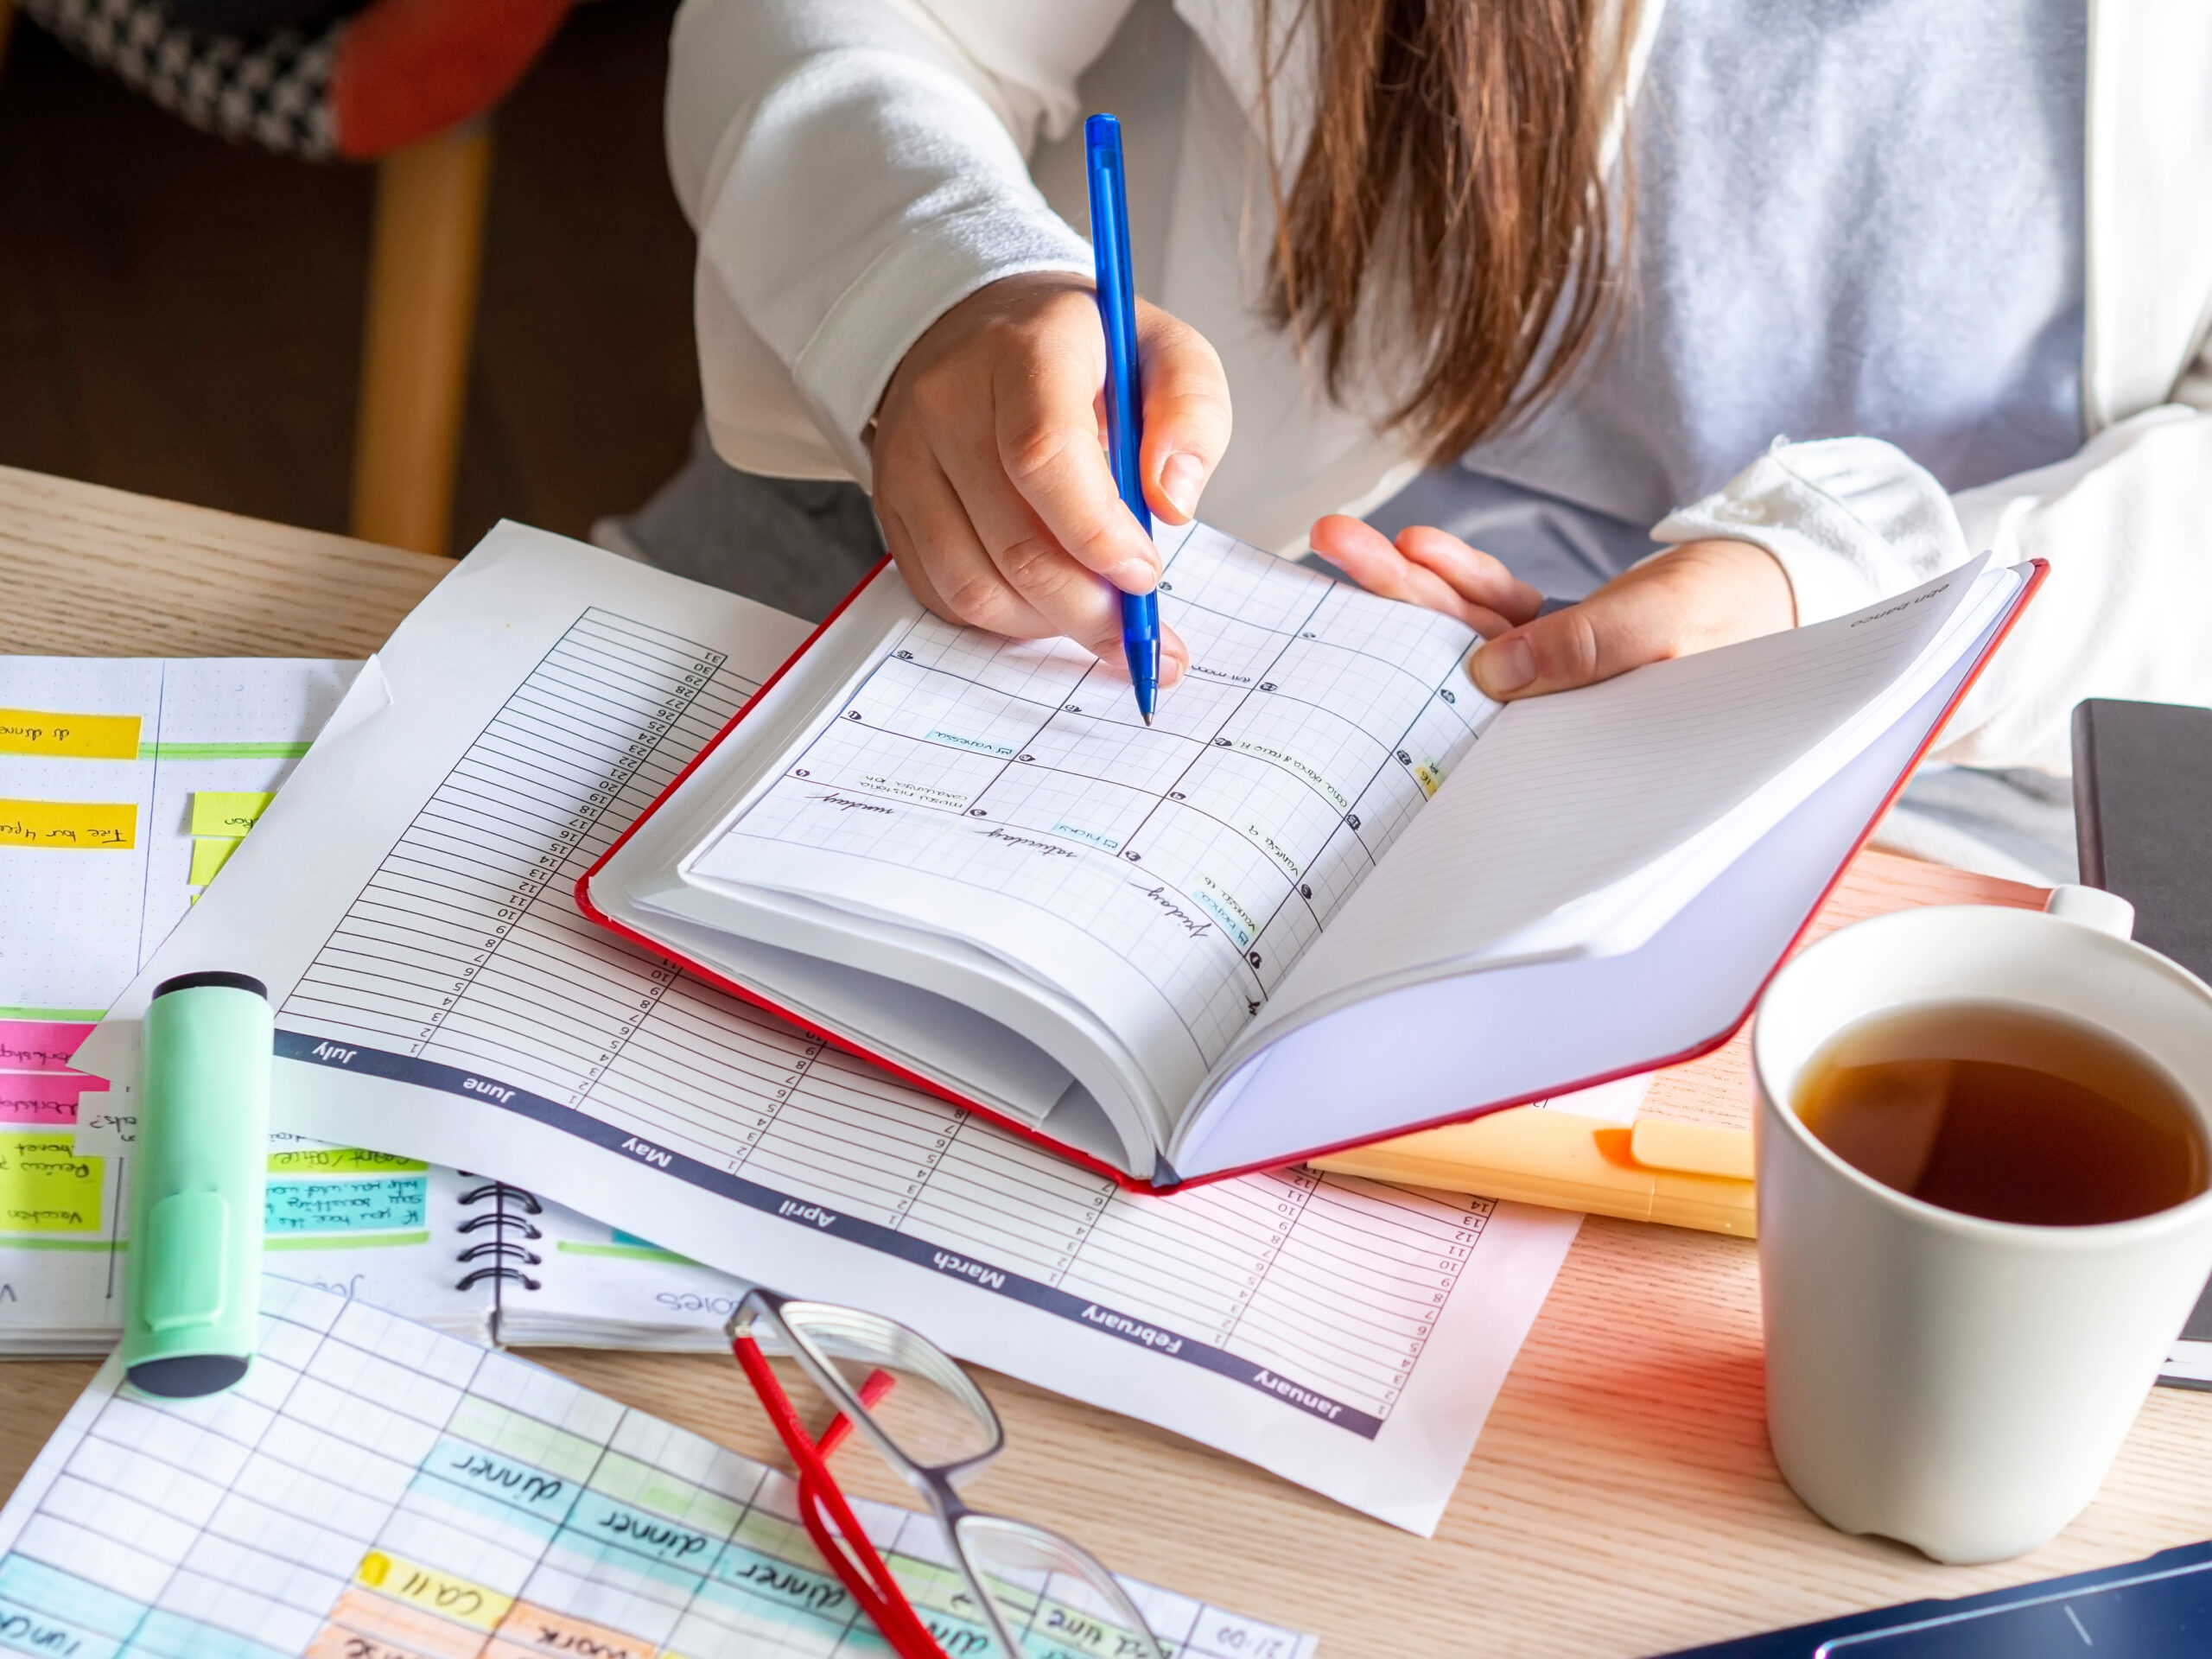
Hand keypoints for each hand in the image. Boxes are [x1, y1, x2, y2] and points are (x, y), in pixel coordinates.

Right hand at [871, 273, 1232, 683]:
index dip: (1097, 534)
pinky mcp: (893, 506)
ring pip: (976, 585)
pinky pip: (945, 595)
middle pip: (1015, 543)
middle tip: (1138, 632)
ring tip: (1096, 612)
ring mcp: (908, 459)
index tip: (1145, 573)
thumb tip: (1171, 503)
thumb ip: (1190, 416)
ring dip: (1049, 623)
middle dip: (1089, 608)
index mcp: (1023, 353)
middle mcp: (948, 403)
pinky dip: (1006, 618)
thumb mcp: (1164, 353)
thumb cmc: (1087, 353)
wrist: (986, 331)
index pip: (1044, 457)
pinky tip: (1047, 600)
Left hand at [1307, 517, 1795, 698]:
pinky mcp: (1565, 641)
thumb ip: (1582, 649)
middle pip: (1451, 664)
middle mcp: (1556, 718)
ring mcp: (1557, 678)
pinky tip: (1422, 547)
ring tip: (1347, 539)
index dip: (1404, 678)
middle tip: (1328, 553)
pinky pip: (1502, 608)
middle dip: (1388, 604)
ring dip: (1412, 582)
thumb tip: (1490, 673)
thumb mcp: (1664, 625)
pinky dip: (1466, 577)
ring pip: (1467, 631)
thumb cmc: (1741, 610)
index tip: (1342, 640)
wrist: (1790, 584)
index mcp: (1577, 737)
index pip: (1472, 713)